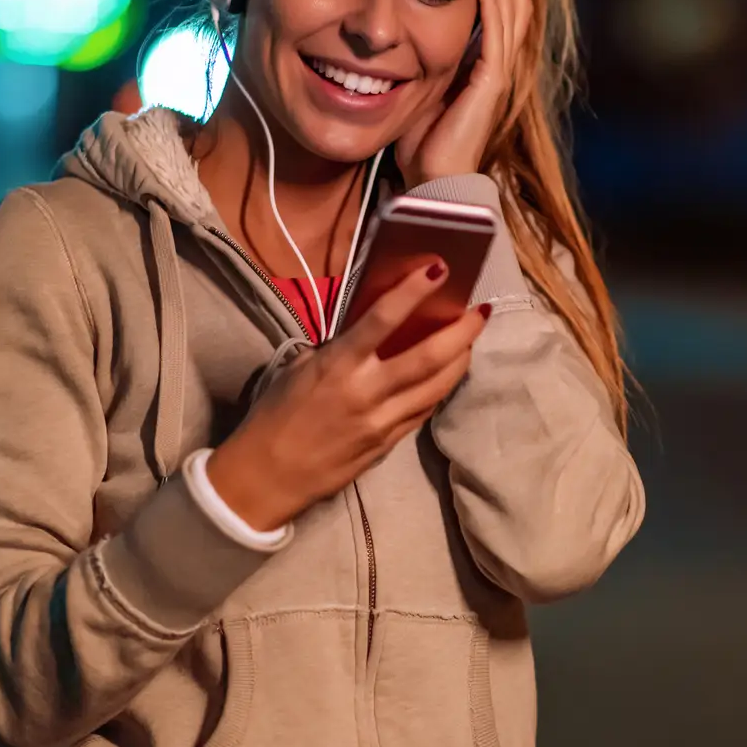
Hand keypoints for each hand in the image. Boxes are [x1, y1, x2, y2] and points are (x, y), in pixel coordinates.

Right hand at [203, 261, 490, 531]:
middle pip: (428, 357)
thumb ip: (335, 349)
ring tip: (472, 339)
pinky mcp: (388, 445)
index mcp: (338, 366)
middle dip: (461, 331)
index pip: (383, 320)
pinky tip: (449, 374)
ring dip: (460, 359)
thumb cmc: (273, 417)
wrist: (267, 478)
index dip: (414, 292)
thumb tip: (366, 334)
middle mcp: (366, 392)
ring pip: (436, 387)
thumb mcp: (298, 369)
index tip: (440, 268)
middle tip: (480, 310)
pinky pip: (424, 411)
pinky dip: (441, 388)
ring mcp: (382, 422)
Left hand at [395, 0, 533, 187]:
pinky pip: (495, 36)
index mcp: (486, 70)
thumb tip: (406, 40)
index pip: (503, 18)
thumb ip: (426, 63)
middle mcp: (498, 69)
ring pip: (513, 17)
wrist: (433, 179)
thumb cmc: (425, 143)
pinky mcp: (489, 84)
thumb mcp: (425, 91)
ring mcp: (497, 76)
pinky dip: (492, 6)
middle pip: (516, 11)